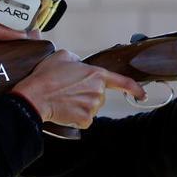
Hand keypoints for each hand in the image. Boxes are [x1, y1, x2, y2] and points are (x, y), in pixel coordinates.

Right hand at [10, 49, 146, 129]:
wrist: (35, 96)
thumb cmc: (47, 76)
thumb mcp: (62, 56)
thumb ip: (76, 59)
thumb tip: (77, 63)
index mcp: (96, 74)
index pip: (122, 82)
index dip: (134, 89)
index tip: (141, 94)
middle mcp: (98, 91)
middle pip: (99, 96)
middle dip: (87, 94)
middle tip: (69, 90)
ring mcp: (93, 107)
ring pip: (91, 108)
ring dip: (81, 105)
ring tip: (64, 99)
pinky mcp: (86, 120)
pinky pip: (84, 119)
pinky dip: (75, 117)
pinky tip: (65, 110)